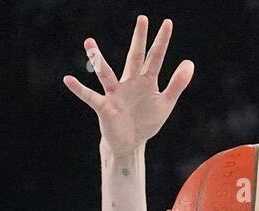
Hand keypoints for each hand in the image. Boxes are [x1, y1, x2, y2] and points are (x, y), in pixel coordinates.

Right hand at [63, 16, 193, 156]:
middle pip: (134, 58)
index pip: (155, 58)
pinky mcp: (105, 107)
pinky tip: (68, 80)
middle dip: (139, 40)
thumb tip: (189, 62)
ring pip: (106, 74)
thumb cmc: (146, 120)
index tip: (168, 23)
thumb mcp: (165, 103)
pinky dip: (79, 89)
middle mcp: (129, 82)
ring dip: (98, 60)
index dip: (161, 42)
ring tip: (89, 42)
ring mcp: (115, 93)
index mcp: (146, 81)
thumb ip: (177, 83)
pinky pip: (90, 97)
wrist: (131, 142)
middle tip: (143, 19)